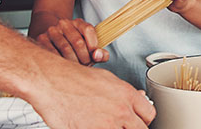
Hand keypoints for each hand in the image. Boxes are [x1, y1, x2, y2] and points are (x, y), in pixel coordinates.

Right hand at [30, 59, 155, 127]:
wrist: (51, 81)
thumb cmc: (73, 77)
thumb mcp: (106, 79)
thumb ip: (124, 93)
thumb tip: (135, 100)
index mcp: (127, 95)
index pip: (149, 115)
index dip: (142, 120)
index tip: (137, 122)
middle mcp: (120, 111)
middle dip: (132, 128)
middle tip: (121, 125)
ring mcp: (106, 125)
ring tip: (103, 124)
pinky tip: (91, 126)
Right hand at [35, 18, 107, 65]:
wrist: (54, 37)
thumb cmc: (74, 45)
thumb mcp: (89, 45)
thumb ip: (99, 52)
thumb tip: (98, 55)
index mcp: (79, 22)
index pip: (88, 30)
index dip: (93, 46)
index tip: (95, 57)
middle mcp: (65, 24)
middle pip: (78, 42)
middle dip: (84, 58)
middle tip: (86, 66)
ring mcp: (52, 31)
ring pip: (66, 49)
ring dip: (73, 62)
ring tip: (77, 68)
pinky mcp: (41, 39)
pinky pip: (53, 54)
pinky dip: (61, 63)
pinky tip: (65, 67)